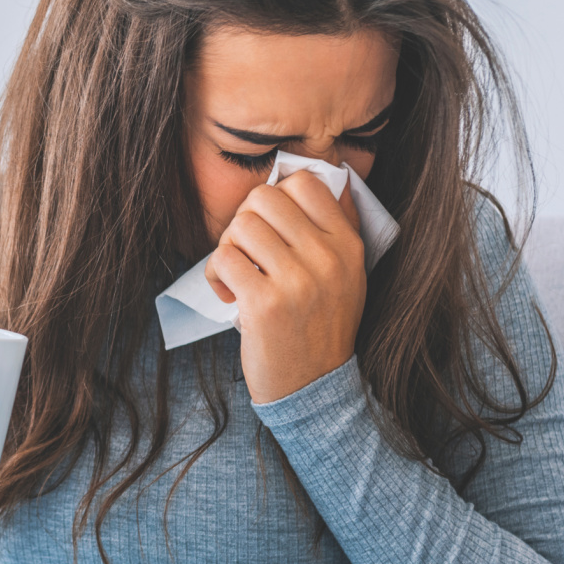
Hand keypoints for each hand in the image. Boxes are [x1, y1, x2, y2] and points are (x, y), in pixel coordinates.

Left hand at [203, 170, 366, 403]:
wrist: (314, 386)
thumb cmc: (321, 326)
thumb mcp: (348, 276)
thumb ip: (334, 229)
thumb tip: (320, 177)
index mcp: (348, 245)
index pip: (305, 183)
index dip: (277, 197)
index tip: (271, 225)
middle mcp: (326, 258)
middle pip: (264, 197)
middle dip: (245, 220)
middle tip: (248, 252)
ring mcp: (297, 281)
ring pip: (240, 225)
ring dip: (228, 248)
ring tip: (238, 275)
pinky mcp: (264, 304)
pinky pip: (223, 258)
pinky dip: (216, 275)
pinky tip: (229, 294)